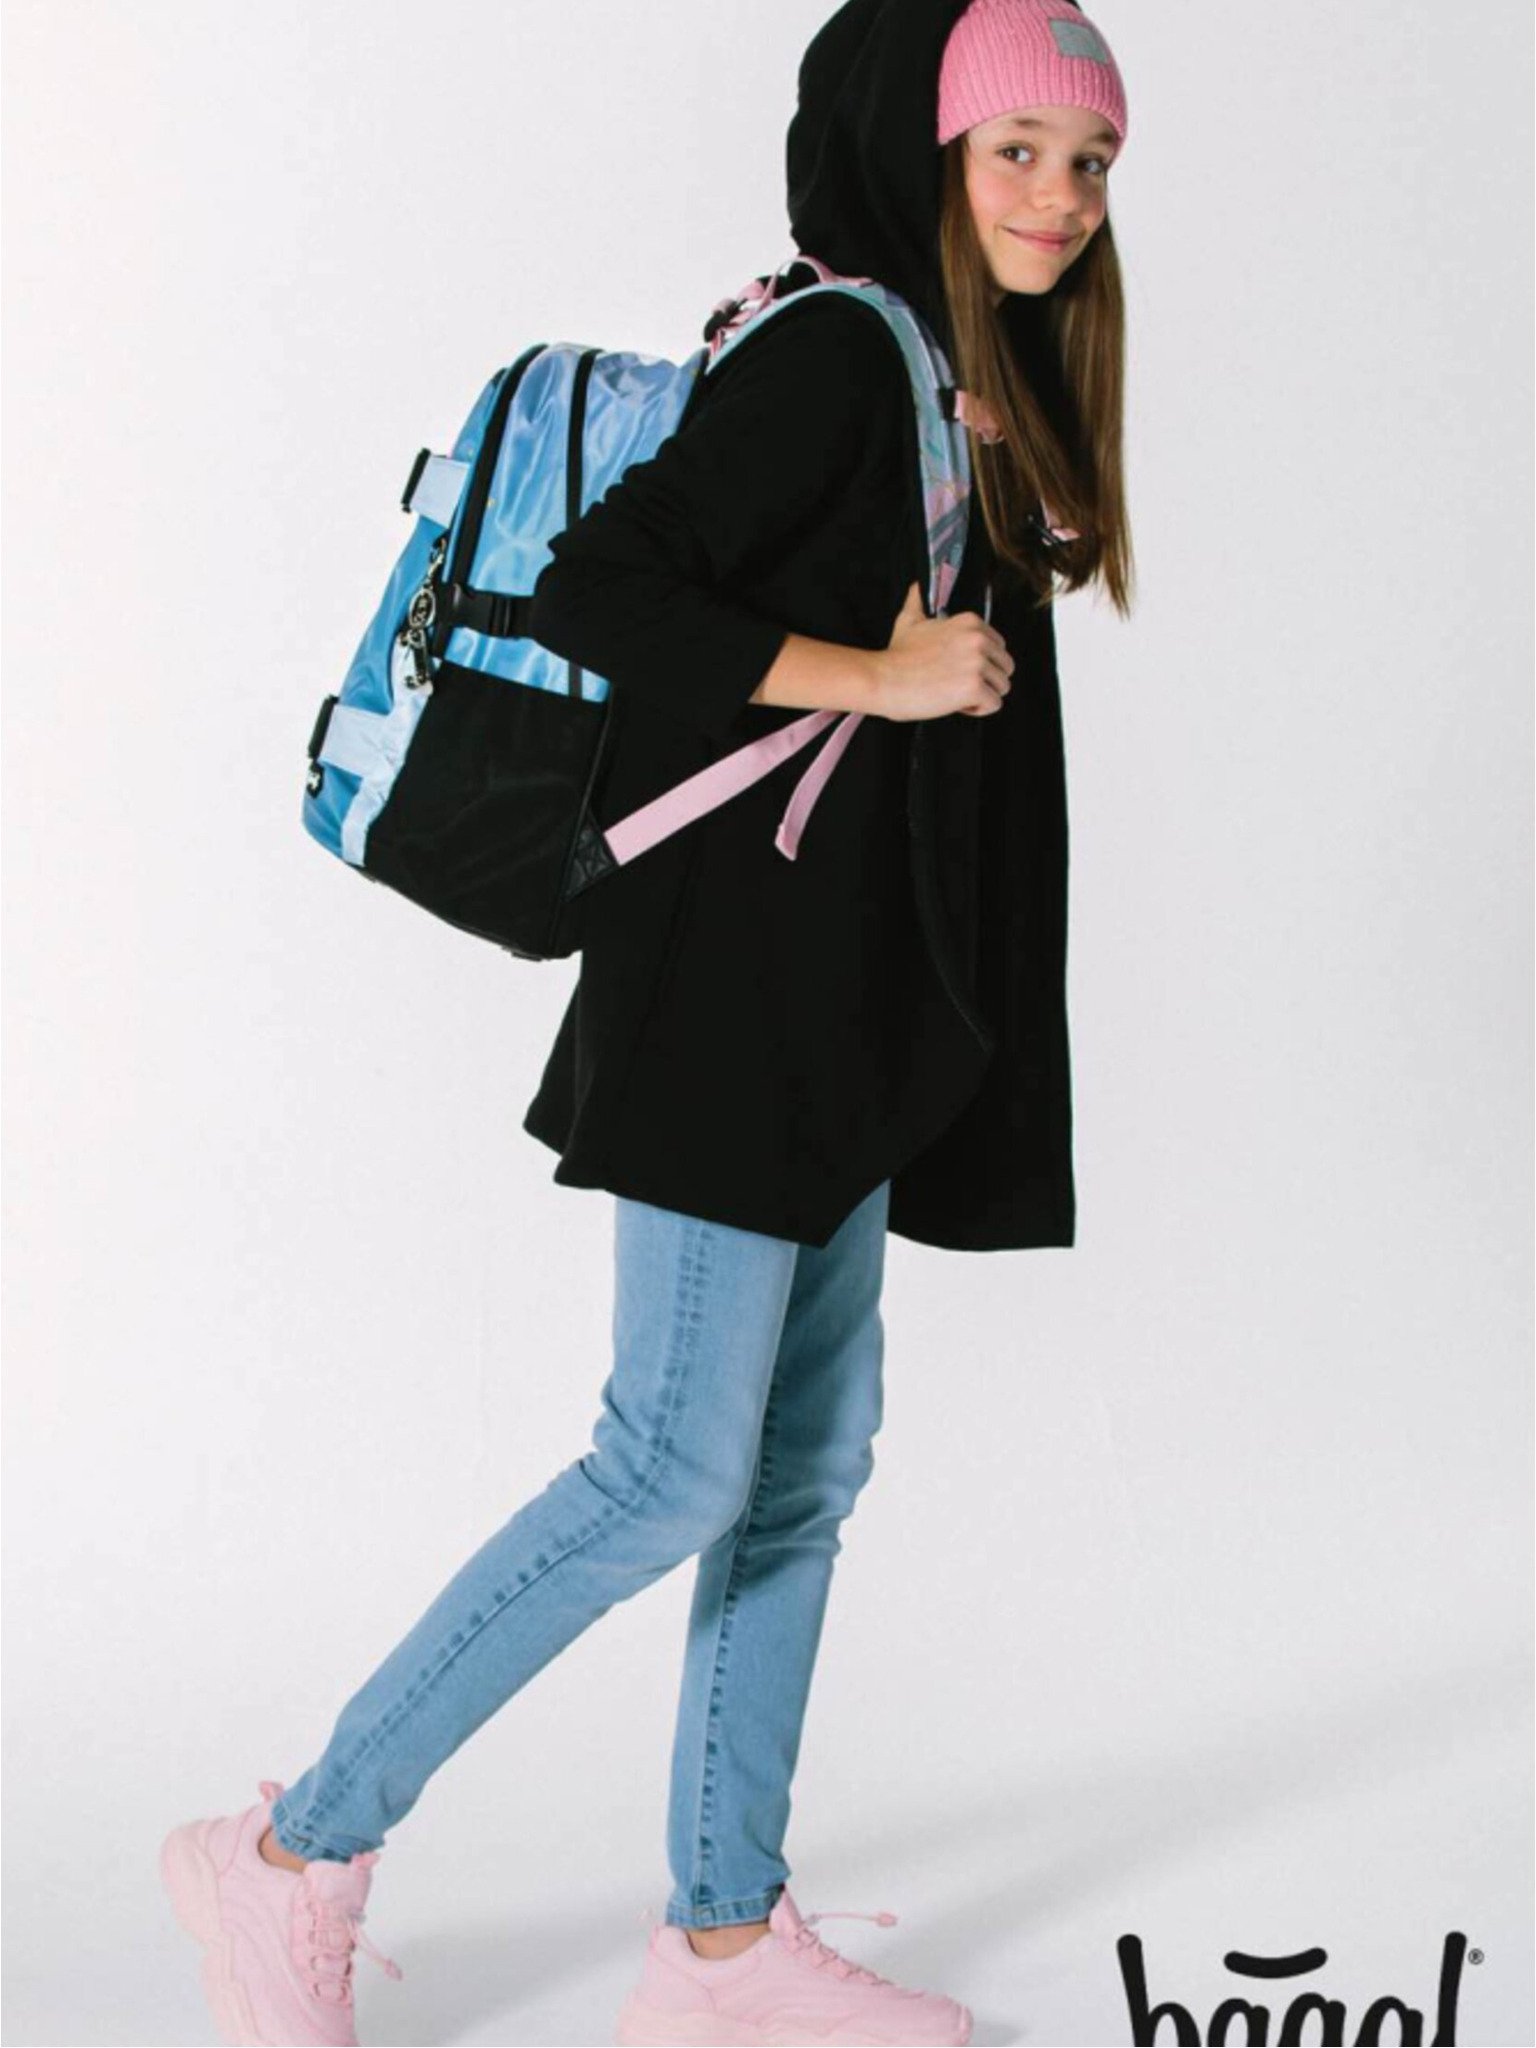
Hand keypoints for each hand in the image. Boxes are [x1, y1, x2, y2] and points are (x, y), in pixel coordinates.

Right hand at [870, 581, 1013, 720]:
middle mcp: (978, 640)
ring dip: (981, 696)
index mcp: (970, 623)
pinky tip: (955, 703)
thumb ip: (918, 602)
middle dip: (986, 680)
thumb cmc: (896, 656)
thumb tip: (916, 588)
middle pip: (1005, 668)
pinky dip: (977, 710)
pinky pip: (993, 705)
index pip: (999, 647)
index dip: (981, 663)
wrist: (883, 679)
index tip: (958, 668)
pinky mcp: (974, 688)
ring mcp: (977, 664)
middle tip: (956, 684)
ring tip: (954, 693)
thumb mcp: (909, 620)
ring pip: (1001, 687)